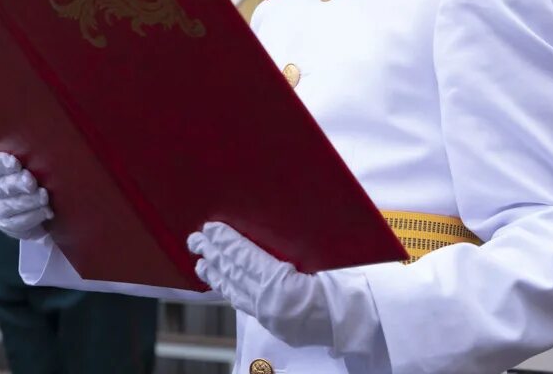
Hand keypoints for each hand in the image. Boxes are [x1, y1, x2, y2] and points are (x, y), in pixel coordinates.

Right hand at [0, 152, 52, 240]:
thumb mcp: (27, 158)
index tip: (16, 164)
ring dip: (28, 202)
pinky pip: (17, 223)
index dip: (2, 164)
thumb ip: (30, 152)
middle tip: (32, 183)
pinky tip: (45, 211)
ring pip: (8, 207)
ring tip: (44, 197)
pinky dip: (33, 217)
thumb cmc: (30, 169)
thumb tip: (48, 142)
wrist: (32, 196)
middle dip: (17, 185)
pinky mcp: (6, 224)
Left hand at [188, 222, 332, 347]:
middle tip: (196, 238)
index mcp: (284, 285)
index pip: (246, 258)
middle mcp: (272, 303)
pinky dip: (230, 289)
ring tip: (200, 259)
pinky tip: (220, 280)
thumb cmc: (345, 288)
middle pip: (235, 273)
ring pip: (235, 291)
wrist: (356, 321)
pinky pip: (245, 303)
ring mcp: (270, 316)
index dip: (227, 242)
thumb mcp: (321, 260)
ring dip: (215, 273)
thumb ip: (292, 248)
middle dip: (213, 253)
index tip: (212, 228)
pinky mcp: (272, 323)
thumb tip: (265, 229)